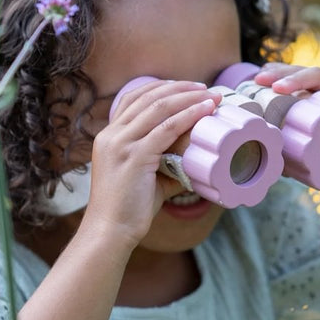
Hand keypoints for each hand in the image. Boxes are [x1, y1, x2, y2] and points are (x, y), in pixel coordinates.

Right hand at [82, 79, 221, 246]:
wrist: (110, 231)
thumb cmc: (128, 209)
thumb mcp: (144, 178)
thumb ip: (165, 165)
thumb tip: (193, 162)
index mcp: (109, 136)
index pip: (133, 98)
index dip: (161, 88)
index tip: (186, 87)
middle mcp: (111, 135)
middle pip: (148, 97)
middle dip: (179, 88)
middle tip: (205, 88)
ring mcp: (121, 144)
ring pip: (159, 107)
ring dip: (188, 98)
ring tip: (211, 96)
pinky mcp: (134, 156)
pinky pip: (166, 128)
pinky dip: (189, 115)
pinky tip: (205, 110)